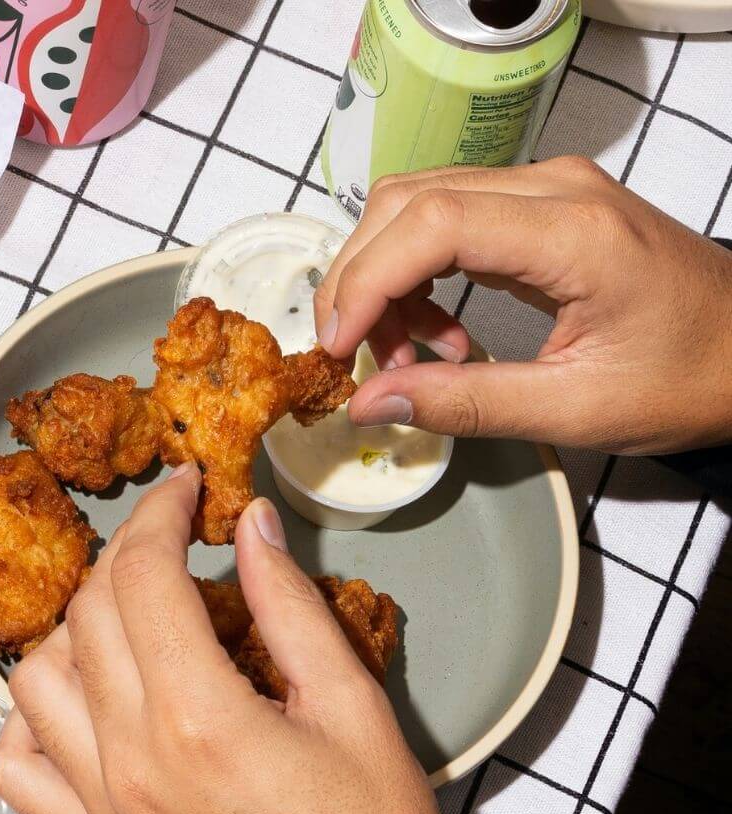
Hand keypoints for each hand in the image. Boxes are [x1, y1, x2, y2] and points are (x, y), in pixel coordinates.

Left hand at [0, 467, 474, 813]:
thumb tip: (251, 524)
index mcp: (199, 718)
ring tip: (127, 621)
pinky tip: (75, 705)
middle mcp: (129, 759)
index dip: (157, 513)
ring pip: (31, 681)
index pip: (141, 575)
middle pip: (85, 615)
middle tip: (168, 544)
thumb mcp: (355, 712)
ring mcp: (98, 808)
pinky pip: (14, 770)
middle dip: (123, 556)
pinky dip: (26, 722)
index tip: (183, 491)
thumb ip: (291, 607)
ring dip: (70, 632)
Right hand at [313, 155, 731, 454]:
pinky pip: (446, 221)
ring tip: (405, 360)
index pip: (431, 223)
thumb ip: (467, 404)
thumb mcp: (577, 409)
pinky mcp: (540, 207)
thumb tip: (369, 402)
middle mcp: (555, 189)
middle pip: (409, 202)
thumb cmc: (690, 376)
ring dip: (385, 281)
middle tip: (353, 358)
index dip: (367, 281)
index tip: (339, 347)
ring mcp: (548, 190)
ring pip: (417, 206)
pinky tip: (438, 339)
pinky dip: (416, 278)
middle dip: (361, 280)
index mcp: (575, 232)